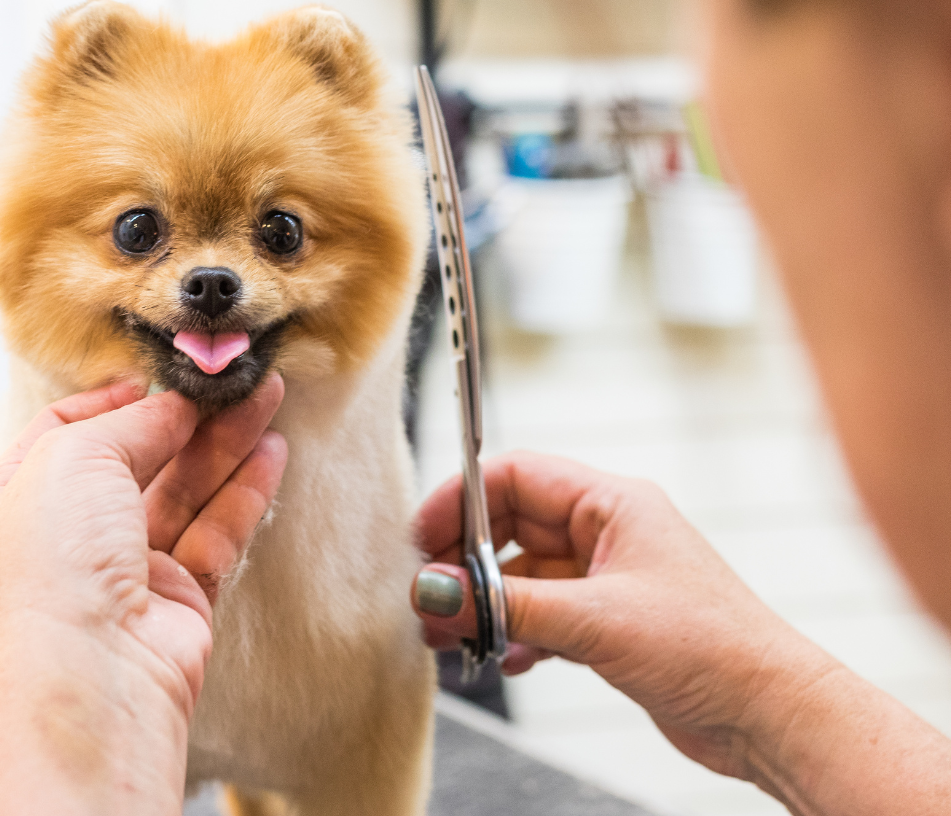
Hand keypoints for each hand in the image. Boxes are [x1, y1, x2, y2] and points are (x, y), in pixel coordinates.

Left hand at [0, 376, 285, 815]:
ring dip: (226, 444)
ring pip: (184, 492)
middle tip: (237, 379)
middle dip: (186, 416)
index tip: (157, 374)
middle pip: (137, 458)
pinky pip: (214, 534)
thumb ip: (129, 423)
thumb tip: (172, 404)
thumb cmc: (56, 563)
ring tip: (269, 396)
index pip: (64, 432)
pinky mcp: (177, 599)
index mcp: (19, 498)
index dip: (111, 400)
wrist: (92, 678)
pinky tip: (272, 453)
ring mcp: (124, 569)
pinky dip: (244, 493)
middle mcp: (69, 534)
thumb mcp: (75, 458)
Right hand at [412, 451, 829, 782]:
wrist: (768, 714)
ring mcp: (606, 578)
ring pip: (520, 575)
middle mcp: (606, 532)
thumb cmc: (710, 648)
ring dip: (483, 604)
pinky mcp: (607, 622)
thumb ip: (507, 604)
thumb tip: (437, 591)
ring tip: (451, 637)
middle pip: (509, 526)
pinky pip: (540, 614)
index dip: (461, 501)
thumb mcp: (595, 621)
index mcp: (612, 504)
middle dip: (464, 562)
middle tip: (430, 600)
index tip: (423, 540)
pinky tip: (503, 660)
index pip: (515, 477)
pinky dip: (514, 633)